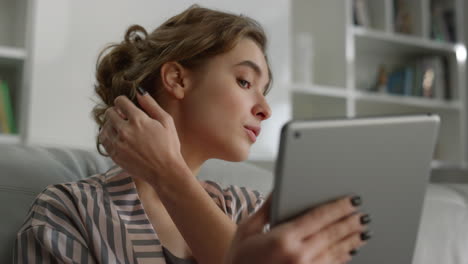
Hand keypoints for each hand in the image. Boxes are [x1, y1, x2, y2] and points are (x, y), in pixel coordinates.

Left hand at [98, 89, 187, 185]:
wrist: (165, 172)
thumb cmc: (169, 146)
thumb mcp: (166, 122)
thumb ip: (151, 105)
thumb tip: (139, 91)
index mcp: (138, 120)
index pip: (119, 101)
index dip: (123, 102)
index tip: (127, 106)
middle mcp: (125, 130)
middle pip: (109, 113)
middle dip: (116, 112)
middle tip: (125, 118)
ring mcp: (118, 144)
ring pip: (104, 127)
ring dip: (111, 125)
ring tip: (121, 129)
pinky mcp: (114, 155)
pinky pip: (103, 141)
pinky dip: (108, 137)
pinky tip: (118, 139)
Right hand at [226, 195, 368, 263]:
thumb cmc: (239, 261)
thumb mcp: (246, 230)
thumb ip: (266, 208)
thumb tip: (278, 189)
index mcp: (283, 238)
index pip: (319, 217)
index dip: (338, 207)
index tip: (352, 200)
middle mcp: (298, 255)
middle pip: (332, 234)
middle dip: (350, 222)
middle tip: (363, 213)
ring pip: (336, 251)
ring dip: (352, 240)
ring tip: (363, 230)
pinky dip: (342, 257)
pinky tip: (350, 251)